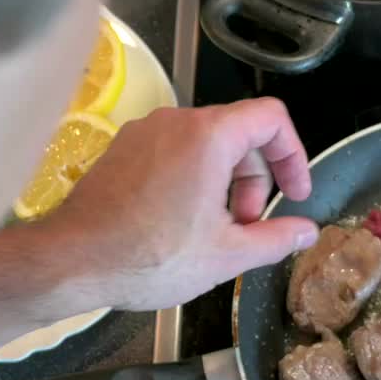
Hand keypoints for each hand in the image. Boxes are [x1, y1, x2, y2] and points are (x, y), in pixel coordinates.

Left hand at [41, 97, 319, 311]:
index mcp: (208, 136)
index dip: (294, 154)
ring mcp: (143, 132)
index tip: (295, 195)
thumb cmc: (150, 257)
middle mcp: (175, 121)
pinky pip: (172, 151)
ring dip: (224, 183)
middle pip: (238, 133)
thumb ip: (276, 238)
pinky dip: (192, 178)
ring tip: (215, 232)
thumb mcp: (227, 255)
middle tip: (249, 227)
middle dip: (255, 180)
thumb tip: (308, 231)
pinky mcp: (122, 149)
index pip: (271, 118)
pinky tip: (181, 223)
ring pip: (204, 144)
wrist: (72, 261)